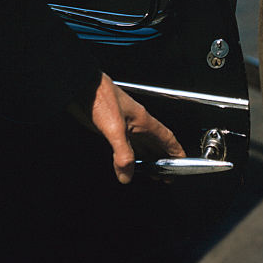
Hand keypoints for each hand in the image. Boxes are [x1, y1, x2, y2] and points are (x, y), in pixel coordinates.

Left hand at [68, 73, 185, 183]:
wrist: (80, 86)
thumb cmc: (100, 98)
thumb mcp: (114, 128)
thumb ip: (122, 153)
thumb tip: (127, 176)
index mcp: (143, 120)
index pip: (166, 137)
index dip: (175, 150)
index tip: (182, 162)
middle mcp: (136, 123)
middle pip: (155, 144)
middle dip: (162, 160)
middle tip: (166, 175)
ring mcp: (124, 124)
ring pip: (140, 145)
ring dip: (146, 159)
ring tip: (151, 173)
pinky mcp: (111, 127)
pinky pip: (125, 145)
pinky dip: (129, 157)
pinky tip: (125, 164)